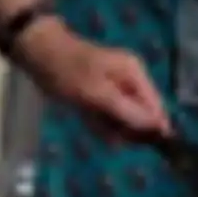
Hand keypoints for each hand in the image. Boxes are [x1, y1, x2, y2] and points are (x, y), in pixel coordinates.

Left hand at [16, 18, 172, 142]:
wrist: (38, 55)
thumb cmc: (68, 72)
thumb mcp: (98, 93)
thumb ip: (128, 111)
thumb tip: (159, 127)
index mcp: (135, 74)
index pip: (156, 109)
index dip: (151, 129)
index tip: (134, 142)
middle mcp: (131, 82)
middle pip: (142, 119)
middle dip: (123, 129)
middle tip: (102, 124)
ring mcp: (117, 92)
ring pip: (123, 123)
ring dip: (108, 128)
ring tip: (90, 117)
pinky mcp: (102, 100)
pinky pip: (108, 121)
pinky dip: (97, 124)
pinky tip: (86, 117)